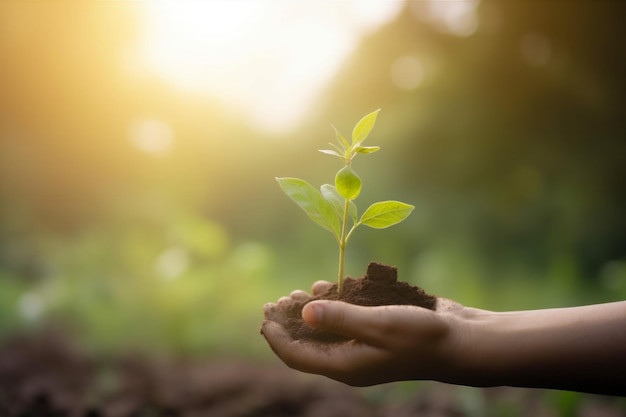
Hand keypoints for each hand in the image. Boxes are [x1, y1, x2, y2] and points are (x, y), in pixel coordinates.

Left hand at [262, 281, 468, 386]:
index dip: (277, 336)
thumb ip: (340, 319)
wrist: (459, 340)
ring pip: (325, 330)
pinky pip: (345, 319)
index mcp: (345, 366)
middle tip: (275, 301)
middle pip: (307, 343)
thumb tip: (303, 313)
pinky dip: (333, 304)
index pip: (298, 356)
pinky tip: (327, 287)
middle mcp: (350, 358)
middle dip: (289, 322)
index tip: (264, 314)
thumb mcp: (378, 325)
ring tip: (296, 292)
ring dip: (310, 311)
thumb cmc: (420, 336)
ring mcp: (362, 345)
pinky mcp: (374, 331)